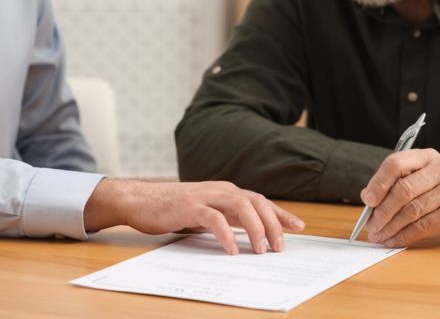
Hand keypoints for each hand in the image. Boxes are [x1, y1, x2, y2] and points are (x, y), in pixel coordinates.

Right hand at [84, 179, 304, 254]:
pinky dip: (226, 235)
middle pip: (257, 203)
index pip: (261, 201)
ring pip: (241, 207)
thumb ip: (229, 217)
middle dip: (273, 224)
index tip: (299, 227)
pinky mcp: (190, 206)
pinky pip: (215, 219)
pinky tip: (232, 250)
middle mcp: (222, 190)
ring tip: (260, 250)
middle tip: (279, 247)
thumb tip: (253, 234)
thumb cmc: (175, 209)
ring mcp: (206, 196)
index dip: (281, 214)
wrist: (141, 200)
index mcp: (228, 191)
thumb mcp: (208, 211)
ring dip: (255, 229)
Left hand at [361, 149, 439, 246]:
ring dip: (390, 226)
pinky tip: (394, 240)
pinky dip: (404, 235)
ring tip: (378, 235)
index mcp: (427, 157)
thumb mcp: (421, 180)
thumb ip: (396, 184)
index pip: (396, 163)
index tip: (368, 200)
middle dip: (382, 211)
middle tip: (370, 225)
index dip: (378, 183)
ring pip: (411, 210)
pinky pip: (422, 226)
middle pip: (403, 189)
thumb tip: (368, 198)